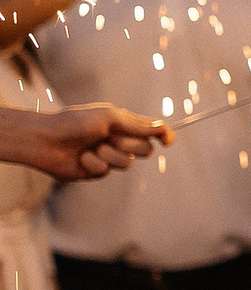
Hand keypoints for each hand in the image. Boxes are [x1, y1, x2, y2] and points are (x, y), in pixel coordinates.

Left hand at [0, 103, 169, 181]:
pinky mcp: (96, 171)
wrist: (45, 140)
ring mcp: (108, 156)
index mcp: (123, 124)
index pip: (152, 130)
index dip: (164, 135)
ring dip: (109, 155)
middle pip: (145, 149)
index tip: (167, 140)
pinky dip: (93, 163)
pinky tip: (80, 158)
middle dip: (129, 145)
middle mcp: (118, 140)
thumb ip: (138, 125)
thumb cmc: (74, 122)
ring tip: (91, 148)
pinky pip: (106, 172)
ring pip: (127, 163)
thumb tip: (163, 128)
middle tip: (110, 138)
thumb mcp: (109, 117)